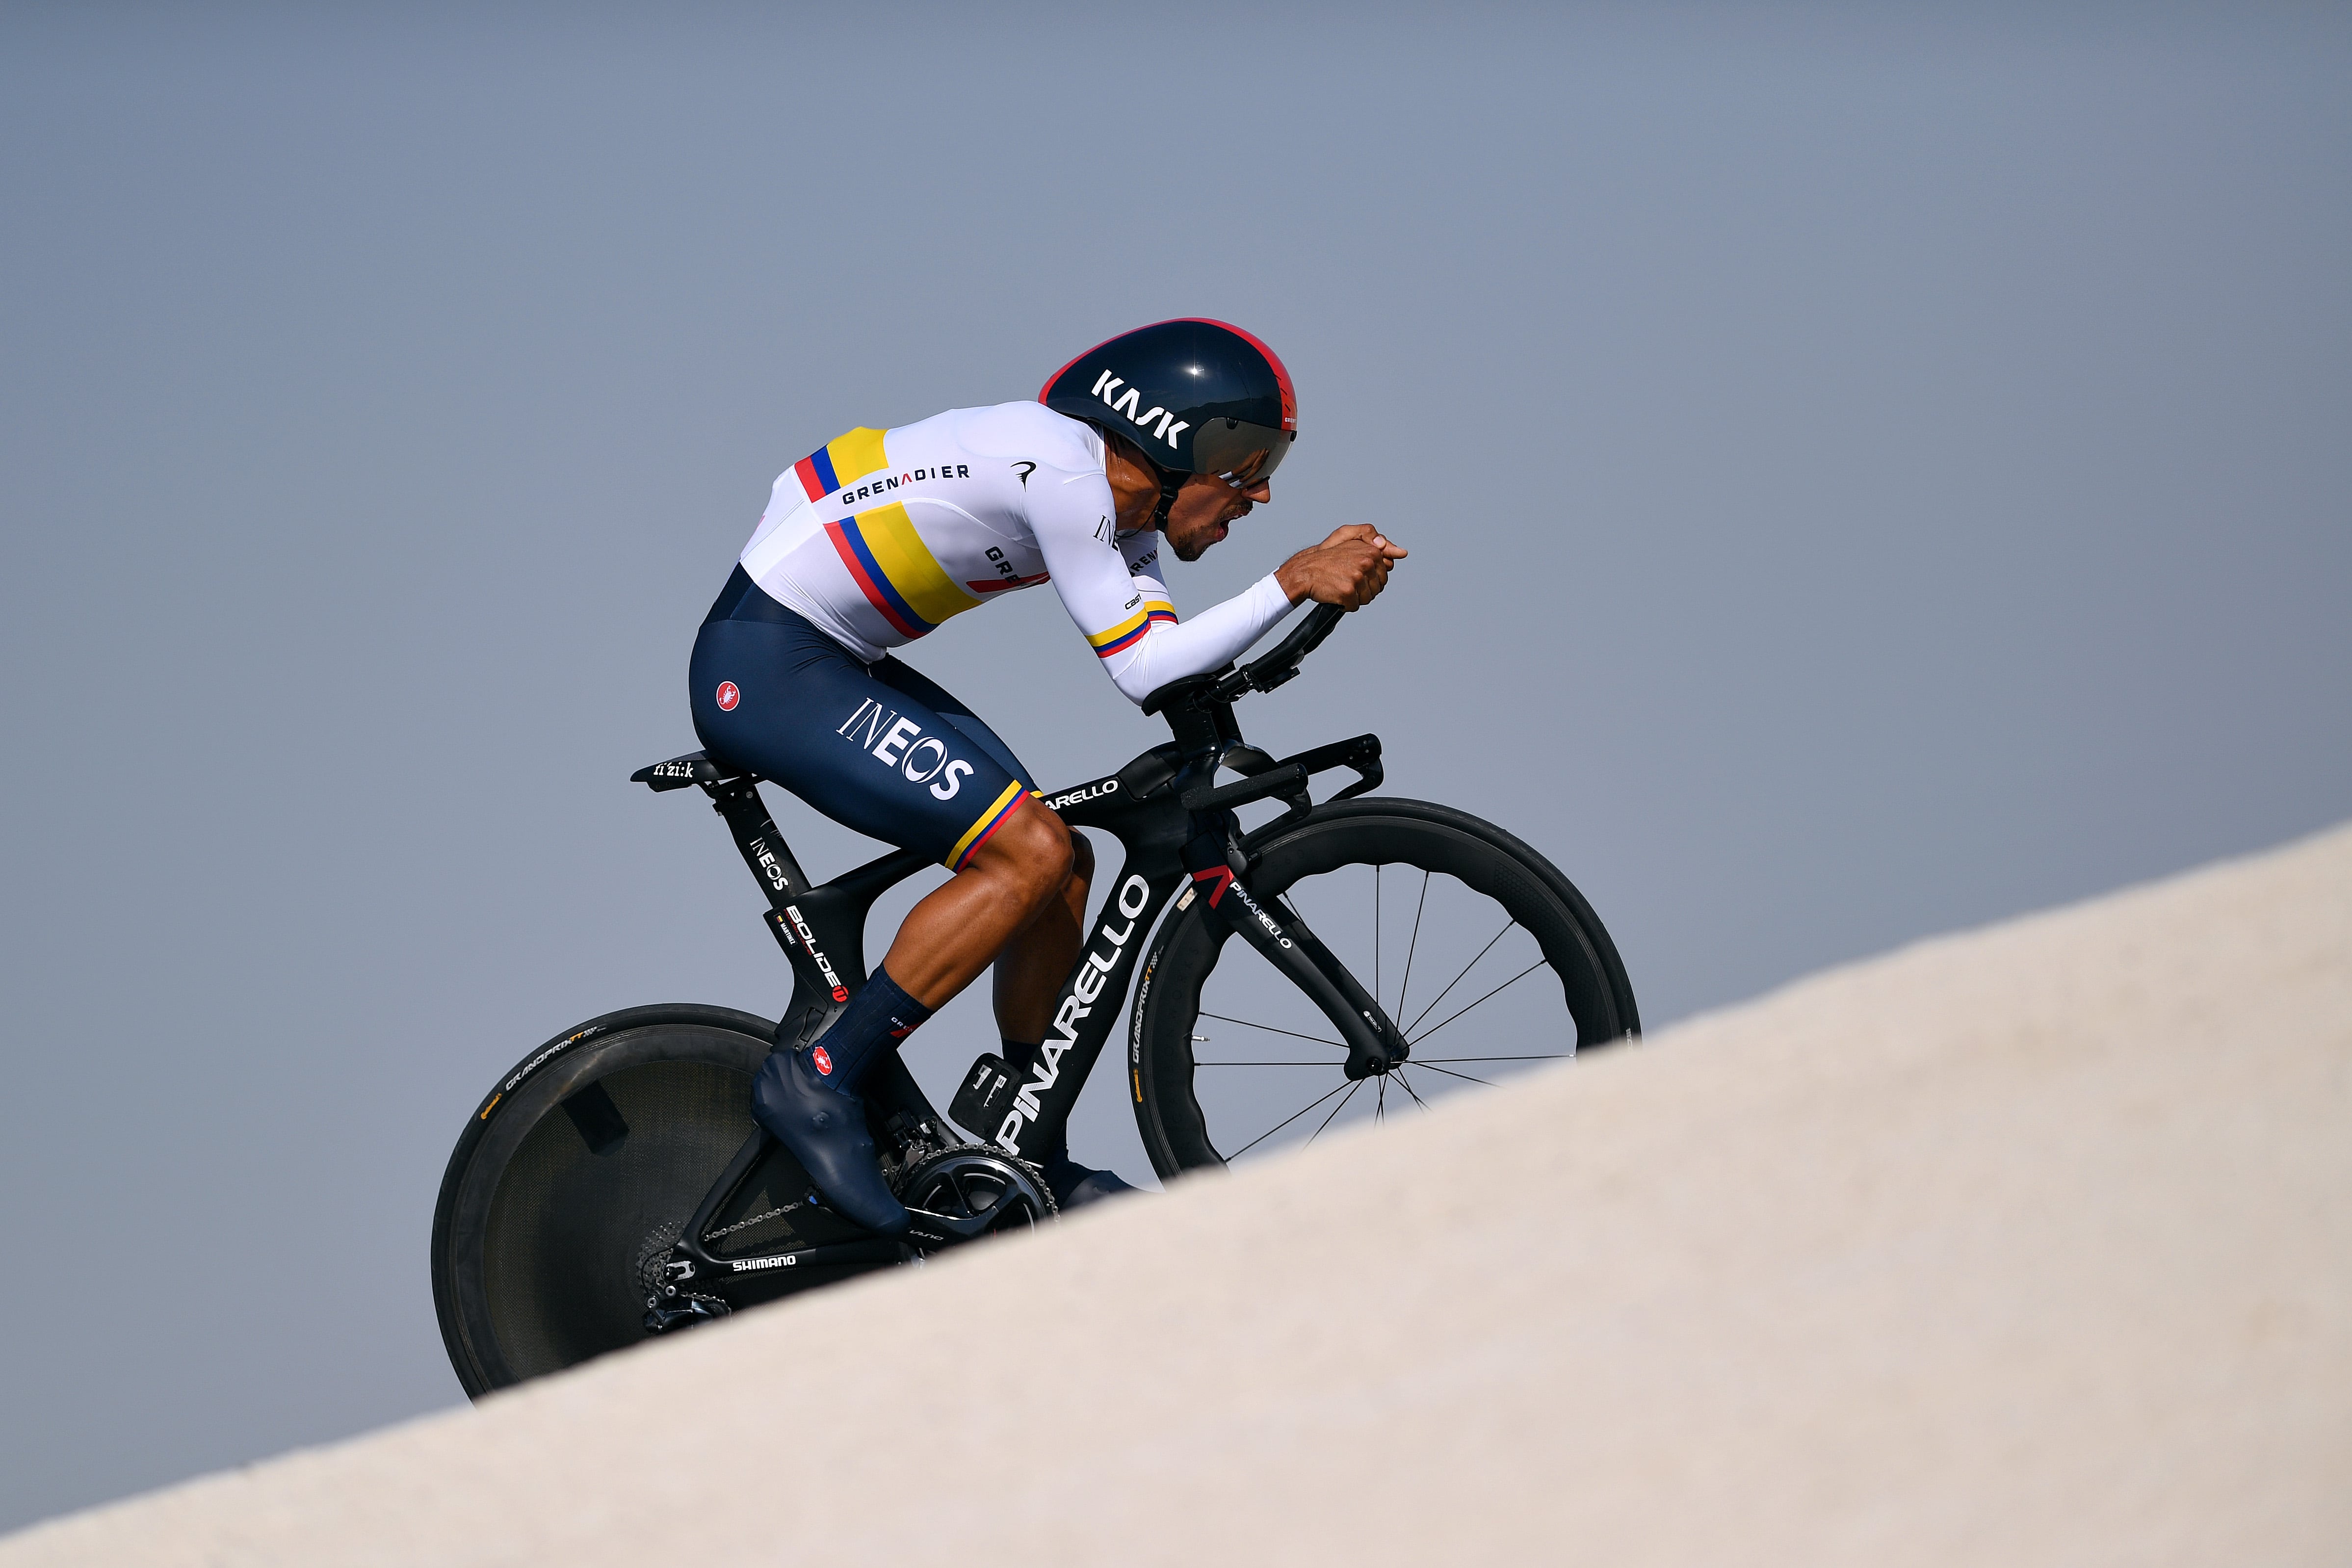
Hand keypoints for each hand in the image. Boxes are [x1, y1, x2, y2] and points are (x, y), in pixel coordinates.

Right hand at [1273, 525, 1407, 609]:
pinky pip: (1354, 606)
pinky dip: (1345, 605)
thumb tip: (1402, 553)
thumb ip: (1378, 543)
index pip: (1384, 574)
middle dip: (1364, 589)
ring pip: (1368, 599)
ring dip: (1355, 598)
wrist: (1304, 571)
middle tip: (1346, 581)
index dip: (1370, 579)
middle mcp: (1366, 562)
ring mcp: (1357, 577)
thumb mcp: (1351, 538)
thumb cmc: (1327, 557)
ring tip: (1341, 586)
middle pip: (1377, 588)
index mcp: (1371, 551)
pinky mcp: (1348, 591)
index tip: (1355, 574)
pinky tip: (1335, 594)